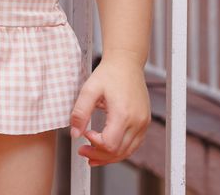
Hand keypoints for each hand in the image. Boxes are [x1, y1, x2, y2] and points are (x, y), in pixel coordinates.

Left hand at [69, 52, 151, 166]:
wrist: (126, 63)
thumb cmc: (109, 73)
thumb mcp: (89, 89)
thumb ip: (80, 112)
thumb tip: (75, 133)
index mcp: (123, 113)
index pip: (110, 144)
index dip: (94, 145)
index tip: (85, 134)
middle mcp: (137, 121)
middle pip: (118, 152)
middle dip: (98, 155)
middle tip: (83, 151)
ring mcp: (143, 123)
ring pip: (127, 152)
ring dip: (108, 157)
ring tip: (92, 154)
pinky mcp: (144, 122)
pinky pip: (133, 145)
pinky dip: (120, 150)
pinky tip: (107, 149)